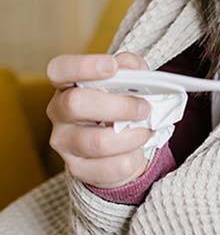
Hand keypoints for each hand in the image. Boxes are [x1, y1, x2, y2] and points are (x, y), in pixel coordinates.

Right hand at [46, 51, 154, 188]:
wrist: (122, 145)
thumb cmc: (121, 103)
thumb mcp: (129, 80)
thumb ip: (131, 67)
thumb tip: (130, 67)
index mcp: (67, 83)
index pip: (59, 69)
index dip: (83, 66)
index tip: (112, 67)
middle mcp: (59, 111)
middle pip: (76, 104)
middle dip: (119, 106)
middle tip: (144, 108)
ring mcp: (64, 142)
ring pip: (99, 142)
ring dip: (133, 136)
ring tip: (146, 130)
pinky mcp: (77, 169)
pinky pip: (112, 167)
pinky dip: (133, 157)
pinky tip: (136, 150)